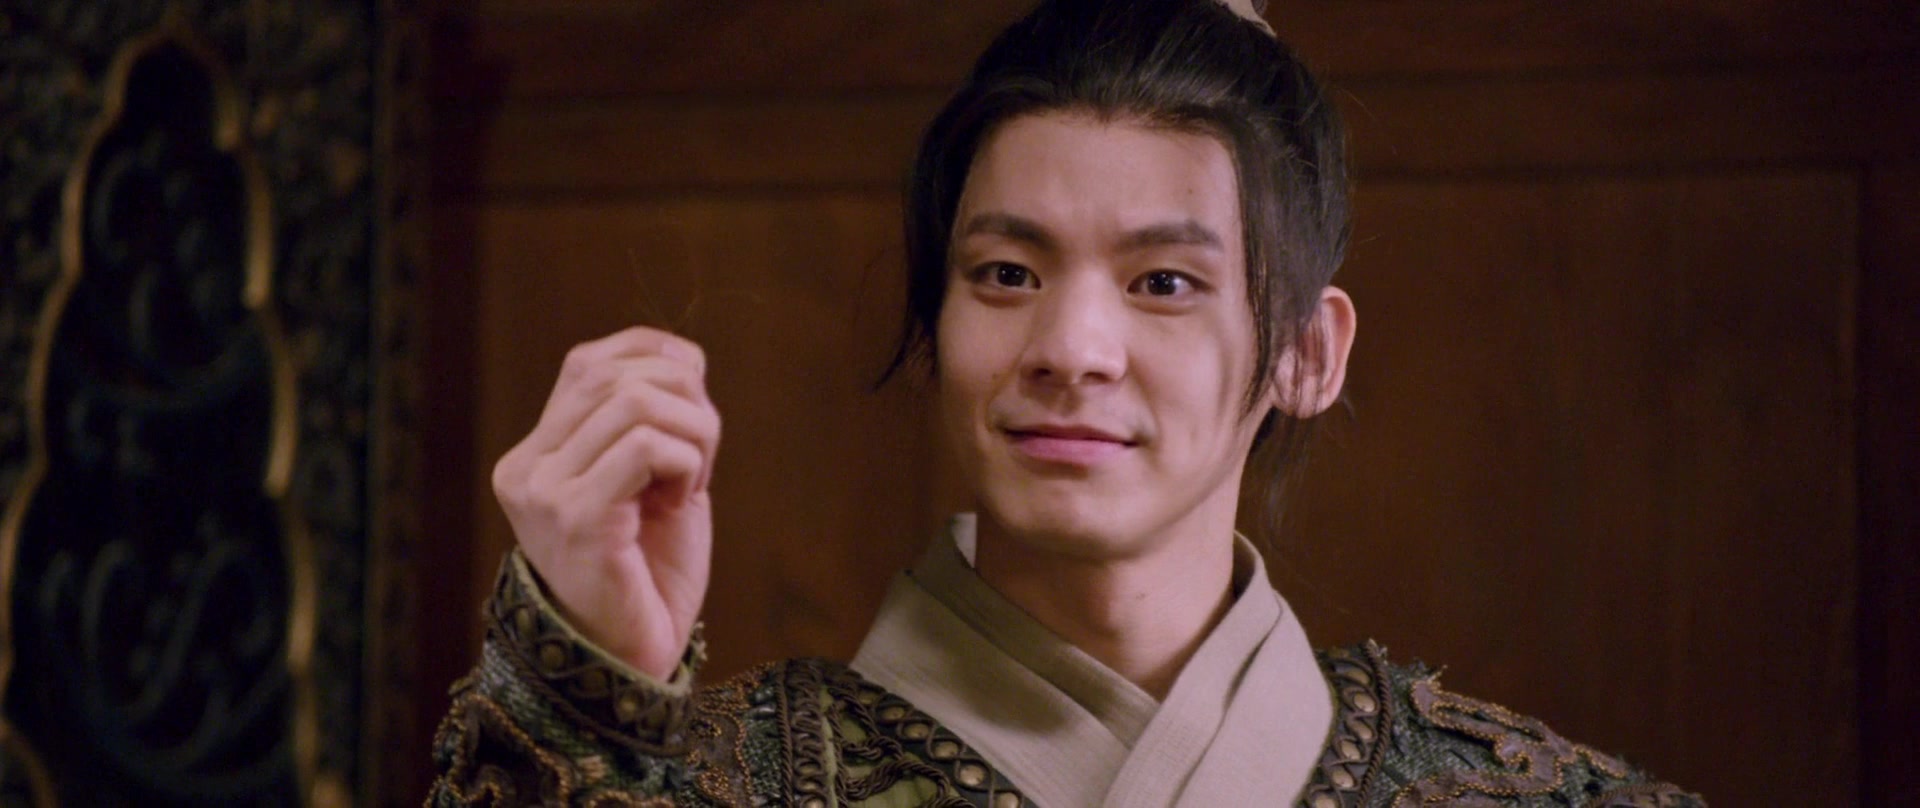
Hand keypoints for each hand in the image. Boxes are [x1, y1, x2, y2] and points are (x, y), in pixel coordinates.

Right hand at [490, 327, 720, 679]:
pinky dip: (684, 463)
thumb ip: (653, 420)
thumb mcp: (652, 478)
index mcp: (537, 453)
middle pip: (614, 373)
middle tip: (701, 457)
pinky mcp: (574, 517)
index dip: (656, 359)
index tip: (695, 405)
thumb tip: (681, 357)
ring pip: (634, 402)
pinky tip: (680, 502)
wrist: (634, 658)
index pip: (590, 360)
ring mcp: (543, 492)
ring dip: (691, 435)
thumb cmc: (650, 572)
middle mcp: (526, 467)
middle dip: (684, 400)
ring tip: (690, 484)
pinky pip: (643, 446)